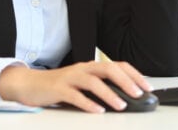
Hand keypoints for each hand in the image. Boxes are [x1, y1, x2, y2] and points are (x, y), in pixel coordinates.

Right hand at [0, 60, 151, 112]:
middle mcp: (82, 69)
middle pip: (107, 69)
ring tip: (121, 105)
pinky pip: (75, 95)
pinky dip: (88, 103)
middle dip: (126, 81)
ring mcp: (70, 78)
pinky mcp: (58, 89)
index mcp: (91, 67)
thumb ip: (100, 87)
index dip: (134, 75)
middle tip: (138, 94)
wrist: (31, 84)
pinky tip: (98, 111)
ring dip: (109, 93)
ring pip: (93, 81)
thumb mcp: (83, 84)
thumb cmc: (60, 86)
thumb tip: (125, 98)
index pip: (117, 65)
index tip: (147, 87)